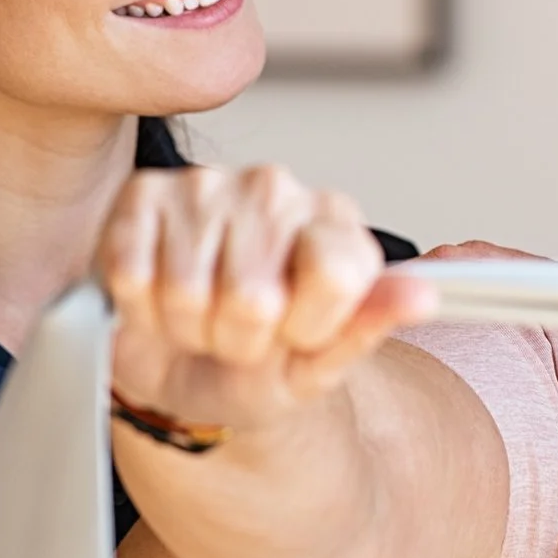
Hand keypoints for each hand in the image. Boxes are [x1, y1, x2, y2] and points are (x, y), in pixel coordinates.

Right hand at [97, 165, 437, 432]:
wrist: (186, 372)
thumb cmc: (261, 364)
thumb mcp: (322, 364)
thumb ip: (370, 325)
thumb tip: (422, 296)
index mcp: (337, 223)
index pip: (337, 274)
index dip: (307, 327)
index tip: (297, 335)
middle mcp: (278, 189)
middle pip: (255, 297)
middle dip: (240, 338)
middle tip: (239, 334)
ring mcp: (208, 184)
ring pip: (190, 292)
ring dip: (189, 328)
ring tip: (201, 319)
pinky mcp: (142, 194)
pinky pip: (135, 276)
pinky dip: (143, 310)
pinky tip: (159, 300)